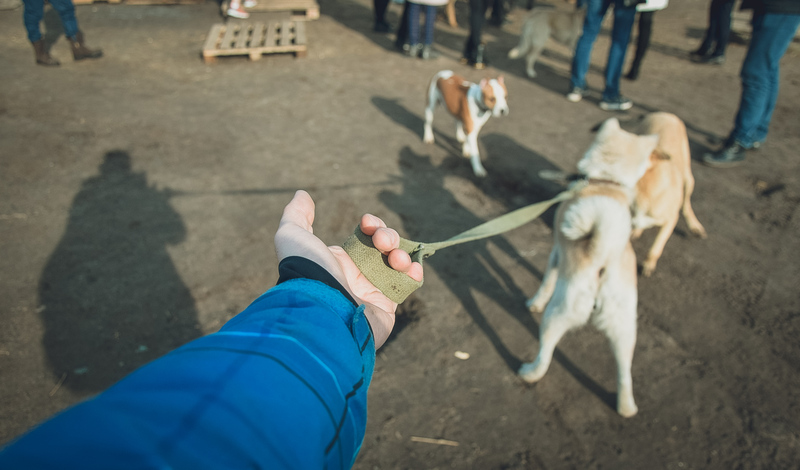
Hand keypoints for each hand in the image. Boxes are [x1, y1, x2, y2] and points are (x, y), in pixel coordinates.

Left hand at [274, 190, 422, 348]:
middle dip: (389, 237)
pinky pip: (407, 286)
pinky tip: (412, 269)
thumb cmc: (307, 271)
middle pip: (385, 247)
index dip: (373, 225)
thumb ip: (296, 214)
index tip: (367, 223)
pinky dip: (414, 274)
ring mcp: (373, 290)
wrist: (320, 310)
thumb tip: (303, 195)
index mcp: (339, 259)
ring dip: (402, 254)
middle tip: (382, 242)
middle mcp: (356, 275)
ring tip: (396, 259)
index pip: (365, 236)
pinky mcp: (387, 306)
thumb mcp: (292, 236)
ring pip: (398, 264)